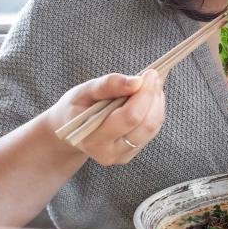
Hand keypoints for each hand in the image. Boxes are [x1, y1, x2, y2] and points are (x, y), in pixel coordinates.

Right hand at [49, 69, 165, 165]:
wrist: (70, 130)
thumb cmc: (76, 108)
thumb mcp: (84, 92)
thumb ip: (108, 85)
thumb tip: (137, 81)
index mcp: (93, 140)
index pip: (130, 118)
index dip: (144, 94)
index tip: (150, 73)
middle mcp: (110, 152)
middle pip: (146, 124)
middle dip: (153, 97)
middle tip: (154, 75)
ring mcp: (123, 155)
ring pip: (153, 127)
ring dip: (157, 102)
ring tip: (150, 84)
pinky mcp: (132, 152)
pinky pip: (152, 130)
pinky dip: (154, 110)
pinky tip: (148, 97)